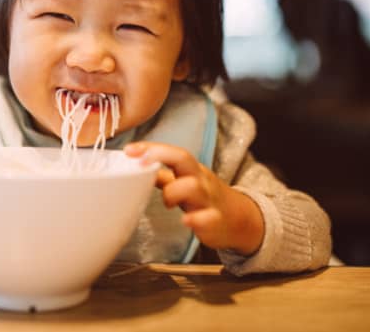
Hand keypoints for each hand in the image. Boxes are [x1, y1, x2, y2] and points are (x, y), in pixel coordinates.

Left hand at [124, 142, 263, 255]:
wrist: (240, 220)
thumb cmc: (206, 199)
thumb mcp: (186, 183)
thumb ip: (162, 176)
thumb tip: (137, 168)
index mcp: (191, 170)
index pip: (172, 152)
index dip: (151, 148)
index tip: (129, 150)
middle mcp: (200, 180)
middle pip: (184, 159)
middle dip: (159, 156)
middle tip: (139, 163)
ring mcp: (209, 200)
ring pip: (193, 187)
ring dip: (173, 193)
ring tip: (167, 204)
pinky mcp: (215, 221)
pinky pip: (206, 218)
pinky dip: (195, 219)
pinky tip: (186, 221)